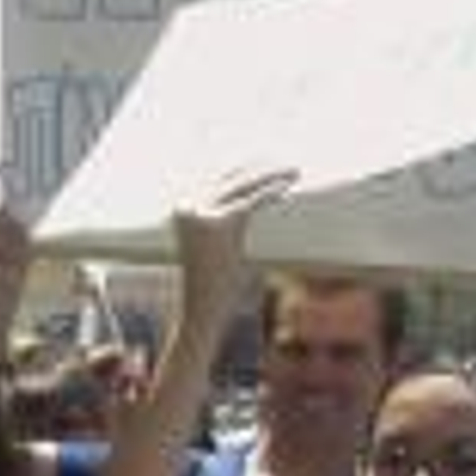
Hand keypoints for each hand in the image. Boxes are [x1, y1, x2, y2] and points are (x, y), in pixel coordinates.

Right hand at [172, 168, 298, 315]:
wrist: (199, 310)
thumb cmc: (211, 285)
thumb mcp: (218, 248)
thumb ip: (230, 225)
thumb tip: (251, 206)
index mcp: (183, 209)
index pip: (220, 180)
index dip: (247, 171)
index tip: (269, 165)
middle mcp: (187, 207)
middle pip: (232, 178)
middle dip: (262, 169)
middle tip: (287, 167)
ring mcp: (199, 213)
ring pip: (243, 185)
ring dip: (270, 176)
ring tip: (293, 172)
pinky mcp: (218, 223)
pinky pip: (250, 201)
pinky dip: (270, 192)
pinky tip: (287, 186)